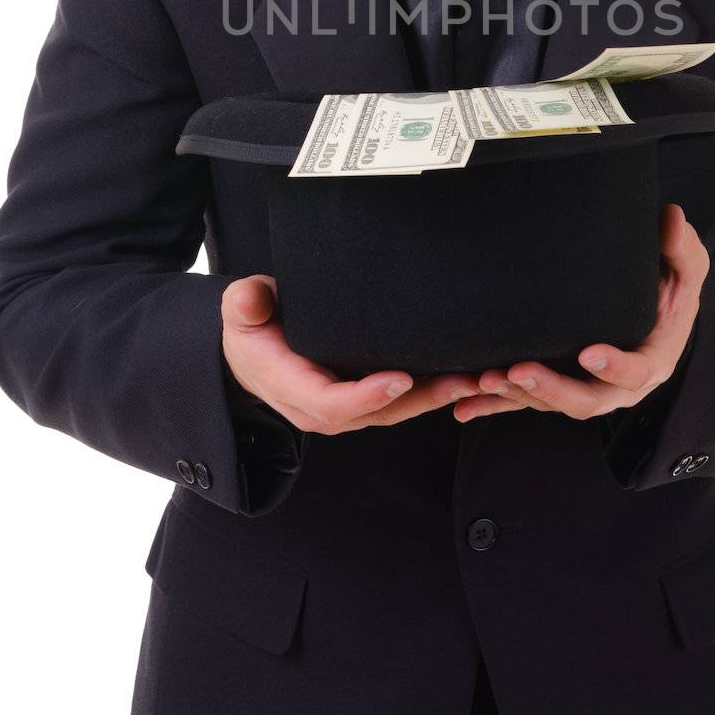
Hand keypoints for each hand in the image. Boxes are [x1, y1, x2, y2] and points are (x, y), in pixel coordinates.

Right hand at [221, 274, 485, 433]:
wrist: (253, 350)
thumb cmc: (252, 325)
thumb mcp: (240, 309)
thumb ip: (245, 303)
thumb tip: (250, 300)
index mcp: (288, 386)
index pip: (331, 403)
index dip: (366, 395)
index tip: (400, 377)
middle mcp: (319, 409)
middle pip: (374, 414)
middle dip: (419, 400)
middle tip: (459, 379)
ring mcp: (343, 410)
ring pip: (393, 413)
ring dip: (434, 399)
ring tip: (473, 379)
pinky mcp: (362, 401)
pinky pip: (397, 405)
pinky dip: (430, 395)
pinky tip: (462, 379)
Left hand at [453, 203, 709, 422]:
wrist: (657, 318)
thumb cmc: (671, 292)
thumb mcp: (686, 270)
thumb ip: (680, 247)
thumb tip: (671, 217)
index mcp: (651, 362)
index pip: (635, 372)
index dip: (614, 367)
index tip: (589, 353)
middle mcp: (615, 387)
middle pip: (584, 399)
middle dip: (550, 388)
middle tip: (520, 370)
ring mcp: (584, 390)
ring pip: (549, 403)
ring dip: (515, 395)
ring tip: (485, 380)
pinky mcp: (557, 388)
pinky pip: (524, 403)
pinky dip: (493, 406)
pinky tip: (464, 405)